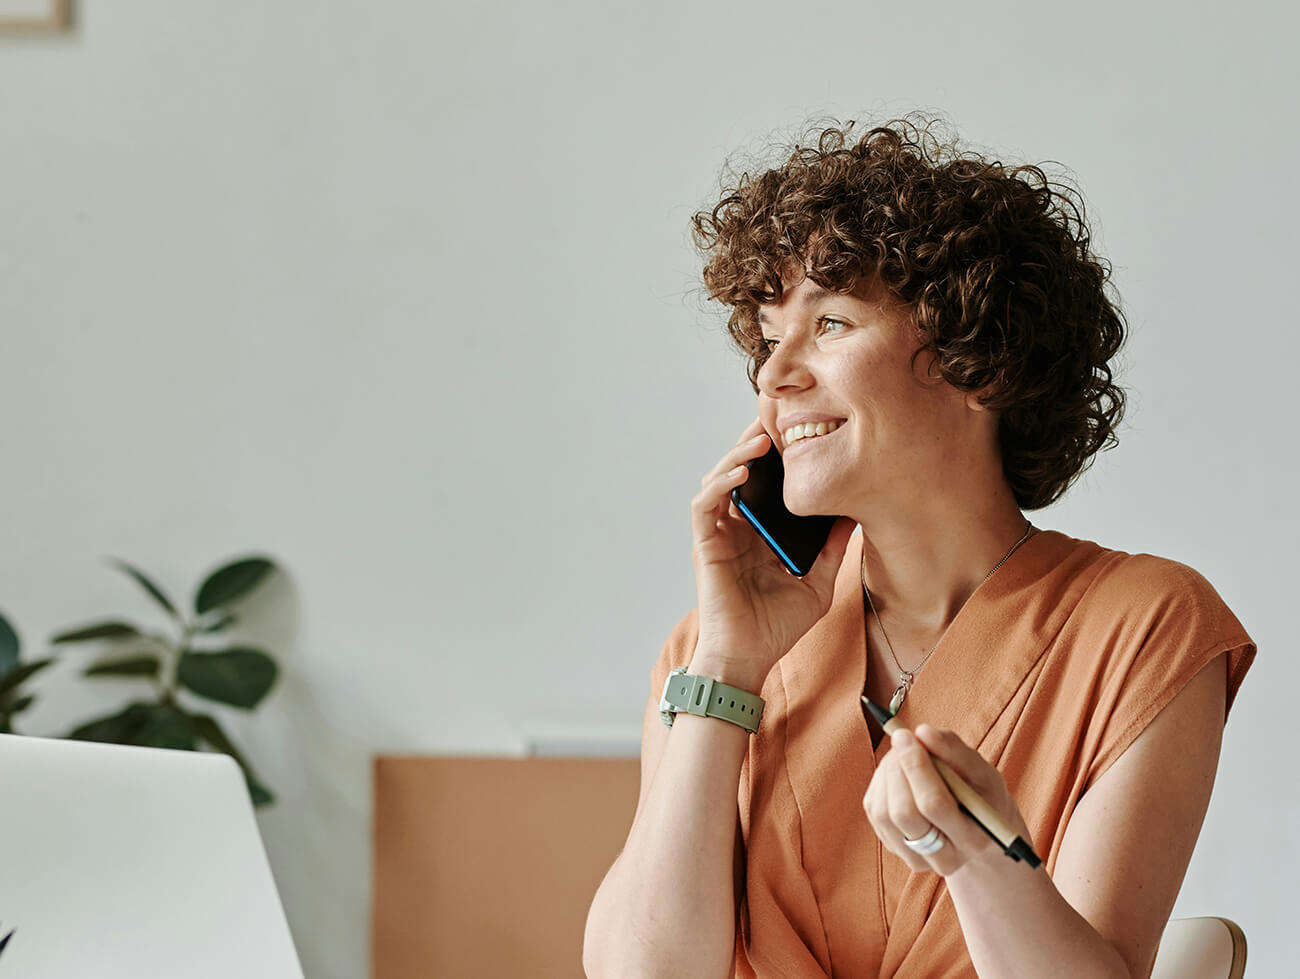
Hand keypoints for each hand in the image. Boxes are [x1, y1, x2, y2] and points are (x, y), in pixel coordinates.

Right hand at [690, 415, 856, 686]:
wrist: (749, 659)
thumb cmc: (777, 627)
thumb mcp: (819, 582)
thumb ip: (834, 549)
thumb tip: (857, 514)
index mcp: (761, 533)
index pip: (766, 482)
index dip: (777, 454)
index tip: (800, 430)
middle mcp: (738, 528)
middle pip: (741, 471)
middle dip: (755, 441)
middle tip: (777, 416)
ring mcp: (719, 535)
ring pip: (720, 479)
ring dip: (737, 455)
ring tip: (761, 438)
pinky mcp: (706, 545)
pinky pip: (705, 505)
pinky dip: (721, 484)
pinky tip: (743, 472)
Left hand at [863, 724, 1032, 877]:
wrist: (977, 828)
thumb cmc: (981, 794)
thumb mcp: (981, 771)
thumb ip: (955, 751)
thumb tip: (923, 732)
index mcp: (973, 838)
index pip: (934, 804)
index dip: (916, 766)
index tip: (906, 735)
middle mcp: (944, 857)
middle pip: (904, 813)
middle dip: (898, 768)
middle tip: (902, 738)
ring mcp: (915, 856)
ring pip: (883, 813)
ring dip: (888, 773)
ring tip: (903, 755)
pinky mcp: (893, 846)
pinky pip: (874, 811)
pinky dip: (881, 783)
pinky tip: (898, 773)